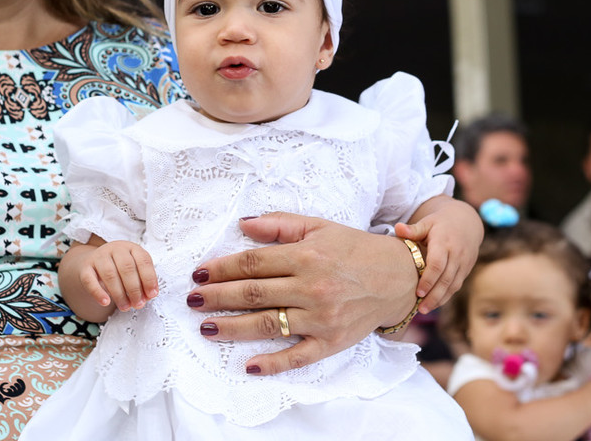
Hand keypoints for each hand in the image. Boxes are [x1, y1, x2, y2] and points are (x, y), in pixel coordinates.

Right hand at [78, 240, 157, 311]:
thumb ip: (142, 281)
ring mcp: (99, 256)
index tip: (152, 294)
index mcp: (131, 248)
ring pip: (110, 274)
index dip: (149, 279)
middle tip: (138, 304)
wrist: (94, 262)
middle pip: (127, 268)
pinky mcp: (86, 267)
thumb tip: (148, 296)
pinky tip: (106, 302)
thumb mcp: (134, 269)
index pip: (143, 260)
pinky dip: (98, 292)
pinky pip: (90, 280)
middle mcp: (115, 249)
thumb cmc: (119, 267)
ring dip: (119, 294)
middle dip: (134, 289)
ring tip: (125, 307)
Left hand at [186, 213, 419, 374]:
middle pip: (254, 294)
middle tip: (191, 300)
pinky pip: (298, 356)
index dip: (222, 268)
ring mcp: (321, 318)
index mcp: (306, 256)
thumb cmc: (354, 248)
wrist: (398, 277)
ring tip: (205, 327)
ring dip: (232, 328)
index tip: (199, 274)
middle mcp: (312, 287)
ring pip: (268, 325)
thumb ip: (280, 224)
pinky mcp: (331, 342)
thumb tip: (243, 223)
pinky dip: (273, 363)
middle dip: (218, 297)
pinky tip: (249, 366)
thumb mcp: (319, 226)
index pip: (254, 263)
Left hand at [395, 197, 480, 311]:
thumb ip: (414, 229)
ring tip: (425, 310)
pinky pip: (457, 285)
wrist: (467, 222)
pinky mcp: (466, 269)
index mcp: (444, 242)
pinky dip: (446, 296)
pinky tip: (435, 304)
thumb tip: (397, 228)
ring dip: (440, 299)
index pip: (437, 264)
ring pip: (453, 285)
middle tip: (420, 309)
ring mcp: (463, 263)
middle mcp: (456, 254)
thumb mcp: (428, 222)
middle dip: (433, 296)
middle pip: (446, 279)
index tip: (418, 293)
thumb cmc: (440, 223)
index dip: (428, 280)